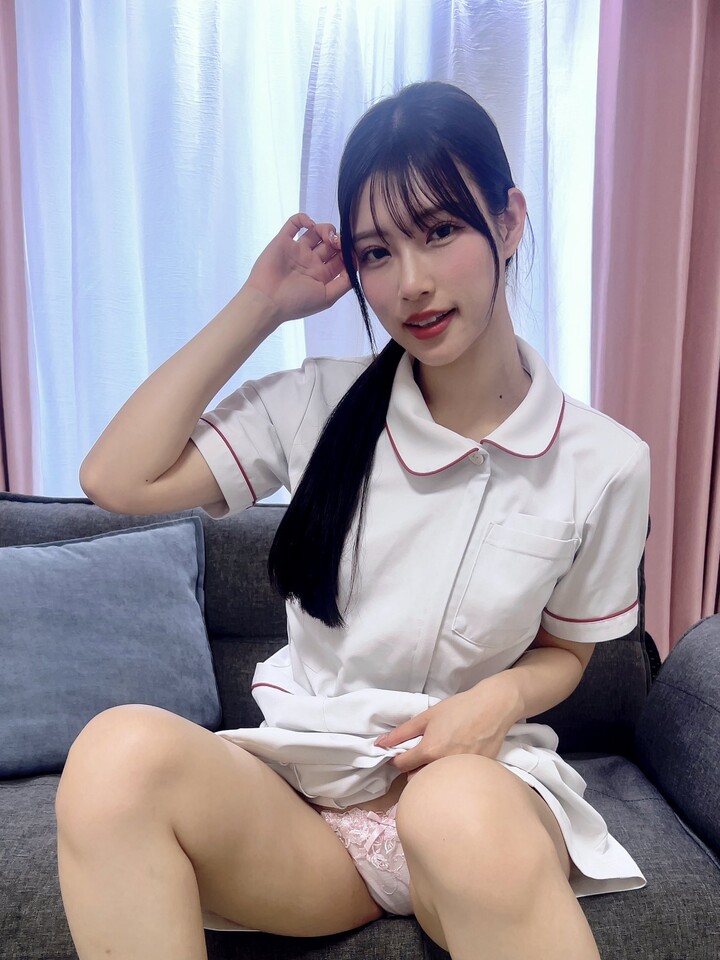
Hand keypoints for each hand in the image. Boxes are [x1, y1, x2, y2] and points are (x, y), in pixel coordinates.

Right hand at [244, 213, 351, 324]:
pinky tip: (310, 225)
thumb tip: (356, 265)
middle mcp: (311, 261)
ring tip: (326, 236)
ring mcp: (297, 250)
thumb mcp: (327, 298)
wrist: (267, 301)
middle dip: (338, 240)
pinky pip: (294, 223)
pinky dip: (303, 218)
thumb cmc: (297, 303)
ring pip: (316, 231)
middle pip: (330, 243)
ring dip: (325, 229)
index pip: (340, 258)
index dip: (348, 251)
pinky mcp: (283, 241)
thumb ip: (344, 283)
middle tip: (338, 242)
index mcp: (321, 275)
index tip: (352, 249)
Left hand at [375, 683, 515, 780]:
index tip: (402, 753)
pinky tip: (455, 761)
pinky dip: (451, 776)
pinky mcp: (475, 775)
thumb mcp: (427, 716)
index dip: (397, 758)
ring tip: (438, 759)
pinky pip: (455, 782)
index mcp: (429, 751)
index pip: (401, 766)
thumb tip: (381, 743)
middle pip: (417, 780)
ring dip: (431, 775)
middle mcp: (444, 767)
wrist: (493, 708)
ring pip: (436, 784)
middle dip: (413, 770)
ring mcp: (461, 773)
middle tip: (421, 756)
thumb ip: (402, 732)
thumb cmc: (460, 709)